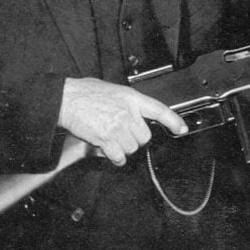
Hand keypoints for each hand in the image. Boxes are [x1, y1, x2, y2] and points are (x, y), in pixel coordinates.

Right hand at [58, 77, 186, 165]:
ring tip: (112, 139)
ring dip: (124, 148)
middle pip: (145, 136)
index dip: (173, 120)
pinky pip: (119, 156)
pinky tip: (110, 152)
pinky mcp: (106, 139)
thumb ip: (128, 103)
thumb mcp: (114, 90)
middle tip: (123, 133)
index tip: (181, 128)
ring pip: (132, 148)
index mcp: (131, 98)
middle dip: (135, 138)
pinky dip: (116, 158)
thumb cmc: (86, 92)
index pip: (159, 109)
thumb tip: (135, 112)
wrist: (67, 99)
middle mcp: (128, 113)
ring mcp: (118, 127)